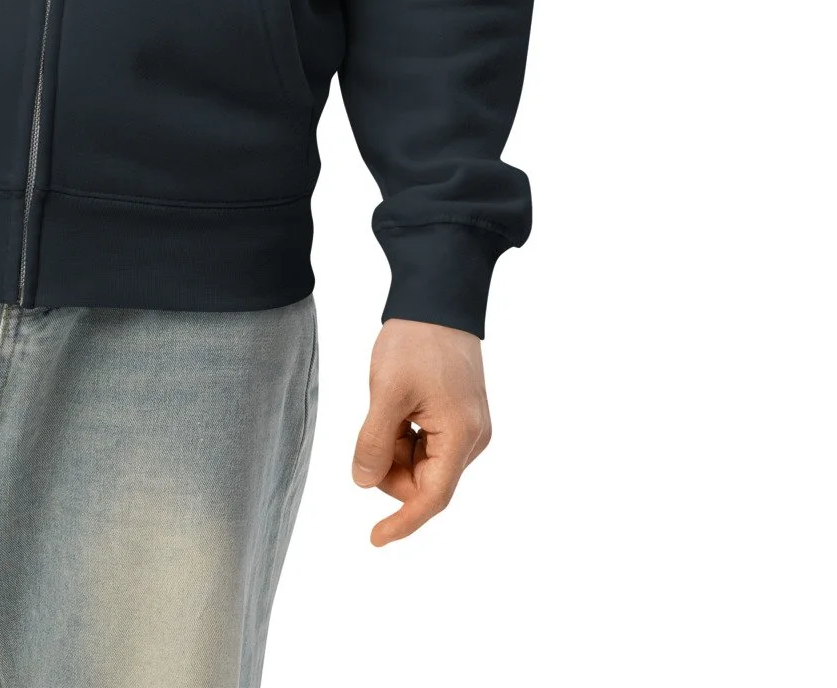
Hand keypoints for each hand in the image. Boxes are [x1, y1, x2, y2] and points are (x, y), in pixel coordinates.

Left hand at [352, 318, 491, 545]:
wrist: (438, 298)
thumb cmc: (416, 341)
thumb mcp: (387, 392)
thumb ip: (374, 442)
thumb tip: (363, 484)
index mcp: (461, 437)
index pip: (432, 498)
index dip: (402, 521)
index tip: (374, 538)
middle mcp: (472, 440)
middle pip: (423, 481)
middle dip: (391, 464)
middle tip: (376, 421)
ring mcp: (469, 428)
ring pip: (422, 463)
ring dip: (396, 446)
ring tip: (388, 403)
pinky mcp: (460, 416)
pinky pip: (427, 443)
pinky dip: (405, 433)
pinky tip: (399, 403)